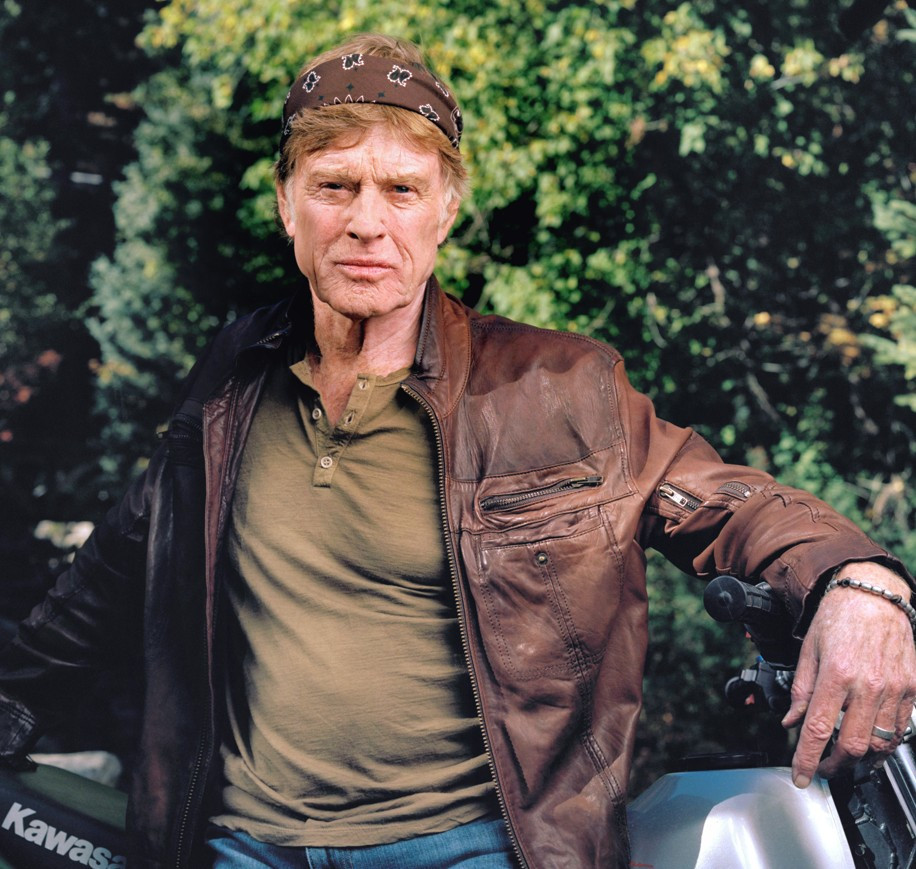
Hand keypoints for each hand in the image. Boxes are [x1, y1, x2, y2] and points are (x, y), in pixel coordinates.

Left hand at [782, 563, 915, 787]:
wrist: (873, 595)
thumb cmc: (838, 617)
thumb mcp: (808, 650)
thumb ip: (800, 691)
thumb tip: (791, 722)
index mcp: (835, 673)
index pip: (819, 729)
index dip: (808, 759)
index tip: (801, 776)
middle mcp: (867, 684)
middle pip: (853, 745)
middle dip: (835, 766)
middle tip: (823, 769)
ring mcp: (894, 688)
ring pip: (880, 743)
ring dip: (861, 759)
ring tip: (845, 758)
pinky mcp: (911, 688)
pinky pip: (900, 729)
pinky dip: (884, 743)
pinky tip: (870, 741)